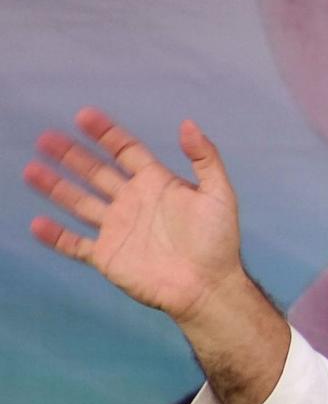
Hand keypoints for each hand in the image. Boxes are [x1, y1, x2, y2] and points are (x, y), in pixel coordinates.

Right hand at [23, 107, 244, 324]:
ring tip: (32, 170)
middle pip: (96, 172)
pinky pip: (75, 244)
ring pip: (79, 203)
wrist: (208, 286)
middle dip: (72, 155)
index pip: (126, 152)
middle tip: (47, 138)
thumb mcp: (219, 195)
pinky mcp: (108, 256)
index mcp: (157, 184)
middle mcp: (133, 202)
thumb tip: (189, 124)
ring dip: (56, 187)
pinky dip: (56, 236)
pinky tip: (37, 224)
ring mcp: (118, 229)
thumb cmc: (218, 241)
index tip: (84, 116)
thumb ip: (205, 159)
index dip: (106, 134)